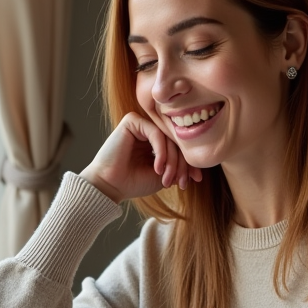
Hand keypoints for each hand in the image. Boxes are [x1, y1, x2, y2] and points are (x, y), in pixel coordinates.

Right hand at [80, 111, 201, 202]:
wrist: (110, 186)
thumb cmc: (133, 183)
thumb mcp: (163, 176)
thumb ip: (178, 167)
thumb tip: (198, 168)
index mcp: (155, 143)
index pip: (178, 148)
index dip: (189, 163)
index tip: (196, 179)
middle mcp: (148, 132)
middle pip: (176, 142)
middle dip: (182, 164)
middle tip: (182, 181)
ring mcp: (140, 126)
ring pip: (168, 138)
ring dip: (172, 160)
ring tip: (167, 178)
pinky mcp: (132, 121)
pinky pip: (156, 133)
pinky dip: (161, 152)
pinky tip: (157, 167)